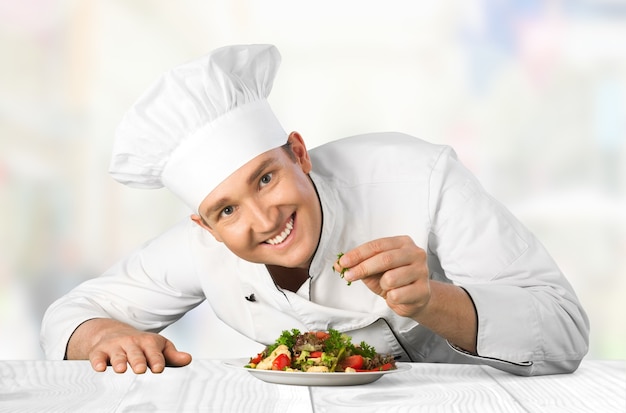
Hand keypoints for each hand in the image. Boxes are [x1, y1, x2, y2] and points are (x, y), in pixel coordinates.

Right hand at [67, 319, 191, 373]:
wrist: (113, 333)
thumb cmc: (140, 345)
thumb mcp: (158, 347)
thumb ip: (172, 355)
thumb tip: (188, 359)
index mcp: (148, 342)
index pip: (154, 352)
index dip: (156, 360)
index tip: (158, 368)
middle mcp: (132, 343)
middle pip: (135, 353)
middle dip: (138, 361)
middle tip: (140, 369)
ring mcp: (115, 347)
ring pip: (117, 355)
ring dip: (119, 361)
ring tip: (121, 369)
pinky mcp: (100, 351)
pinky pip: (97, 357)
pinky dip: (98, 362)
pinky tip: (100, 368)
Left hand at [335, 236, 429, 318]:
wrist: (415, 299)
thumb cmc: (394, 280)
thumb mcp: (374, 271)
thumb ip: (357, 265)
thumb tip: (338, 265)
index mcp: (403, 243)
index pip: (377, 245)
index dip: (358, 254)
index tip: (343, 262)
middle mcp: (415, 253)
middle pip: (384, 259)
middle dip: (363, 268)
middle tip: (348, 276)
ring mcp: (422, 271)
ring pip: (391, 278)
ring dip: (382, 285)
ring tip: (388, 287)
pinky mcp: (423, 290)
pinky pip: (397, 295)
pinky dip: (391, 298)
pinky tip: (398, 296)